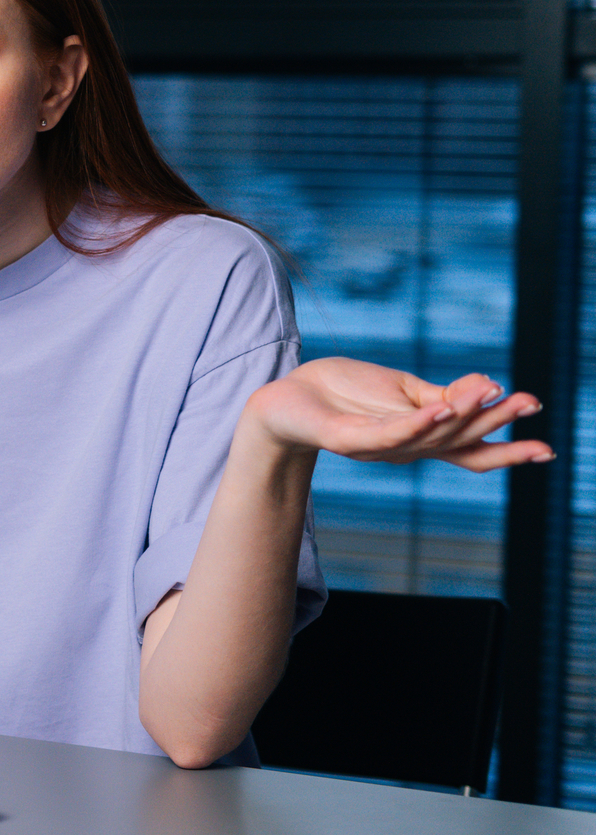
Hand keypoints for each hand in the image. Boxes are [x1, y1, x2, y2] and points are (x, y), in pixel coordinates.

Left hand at [245, 357, 550, 471]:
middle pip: (459, 440)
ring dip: (462, 415)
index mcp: (422, 437)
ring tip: (493, 394)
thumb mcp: (401, 389)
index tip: (547, 449)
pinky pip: (388, 433)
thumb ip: (441, 394)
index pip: (472, 448)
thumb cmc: (343, 393)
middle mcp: (405, 449)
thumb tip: (489, 385)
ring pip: (430, 435)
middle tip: (530, 403)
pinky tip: (438, 409)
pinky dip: (415, 423)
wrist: (286, 397)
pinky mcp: (349, 440)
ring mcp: (378, 447)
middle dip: (496, 423)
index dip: (508, 449)